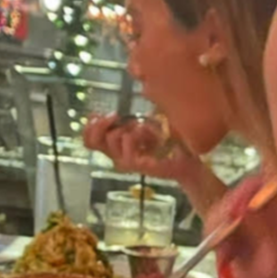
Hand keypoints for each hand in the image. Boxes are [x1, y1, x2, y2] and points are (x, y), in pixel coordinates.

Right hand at [83, 113, 203, 183]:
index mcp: (116, 149)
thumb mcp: (143, 127)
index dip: (89, 126)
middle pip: (92, 141)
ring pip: (111, 138)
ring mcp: (126, 162)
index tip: (99, 113)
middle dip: (101, 123)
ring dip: (127, 125)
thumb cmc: (167, 143)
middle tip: (115, 115)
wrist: (187, 158)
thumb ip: (126, 123)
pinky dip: (136, 132)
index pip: (89, 141)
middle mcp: (117, 157)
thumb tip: (109, 112)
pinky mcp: (137, 164)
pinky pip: (127, 142)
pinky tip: (147, 131)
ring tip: (143, 127)